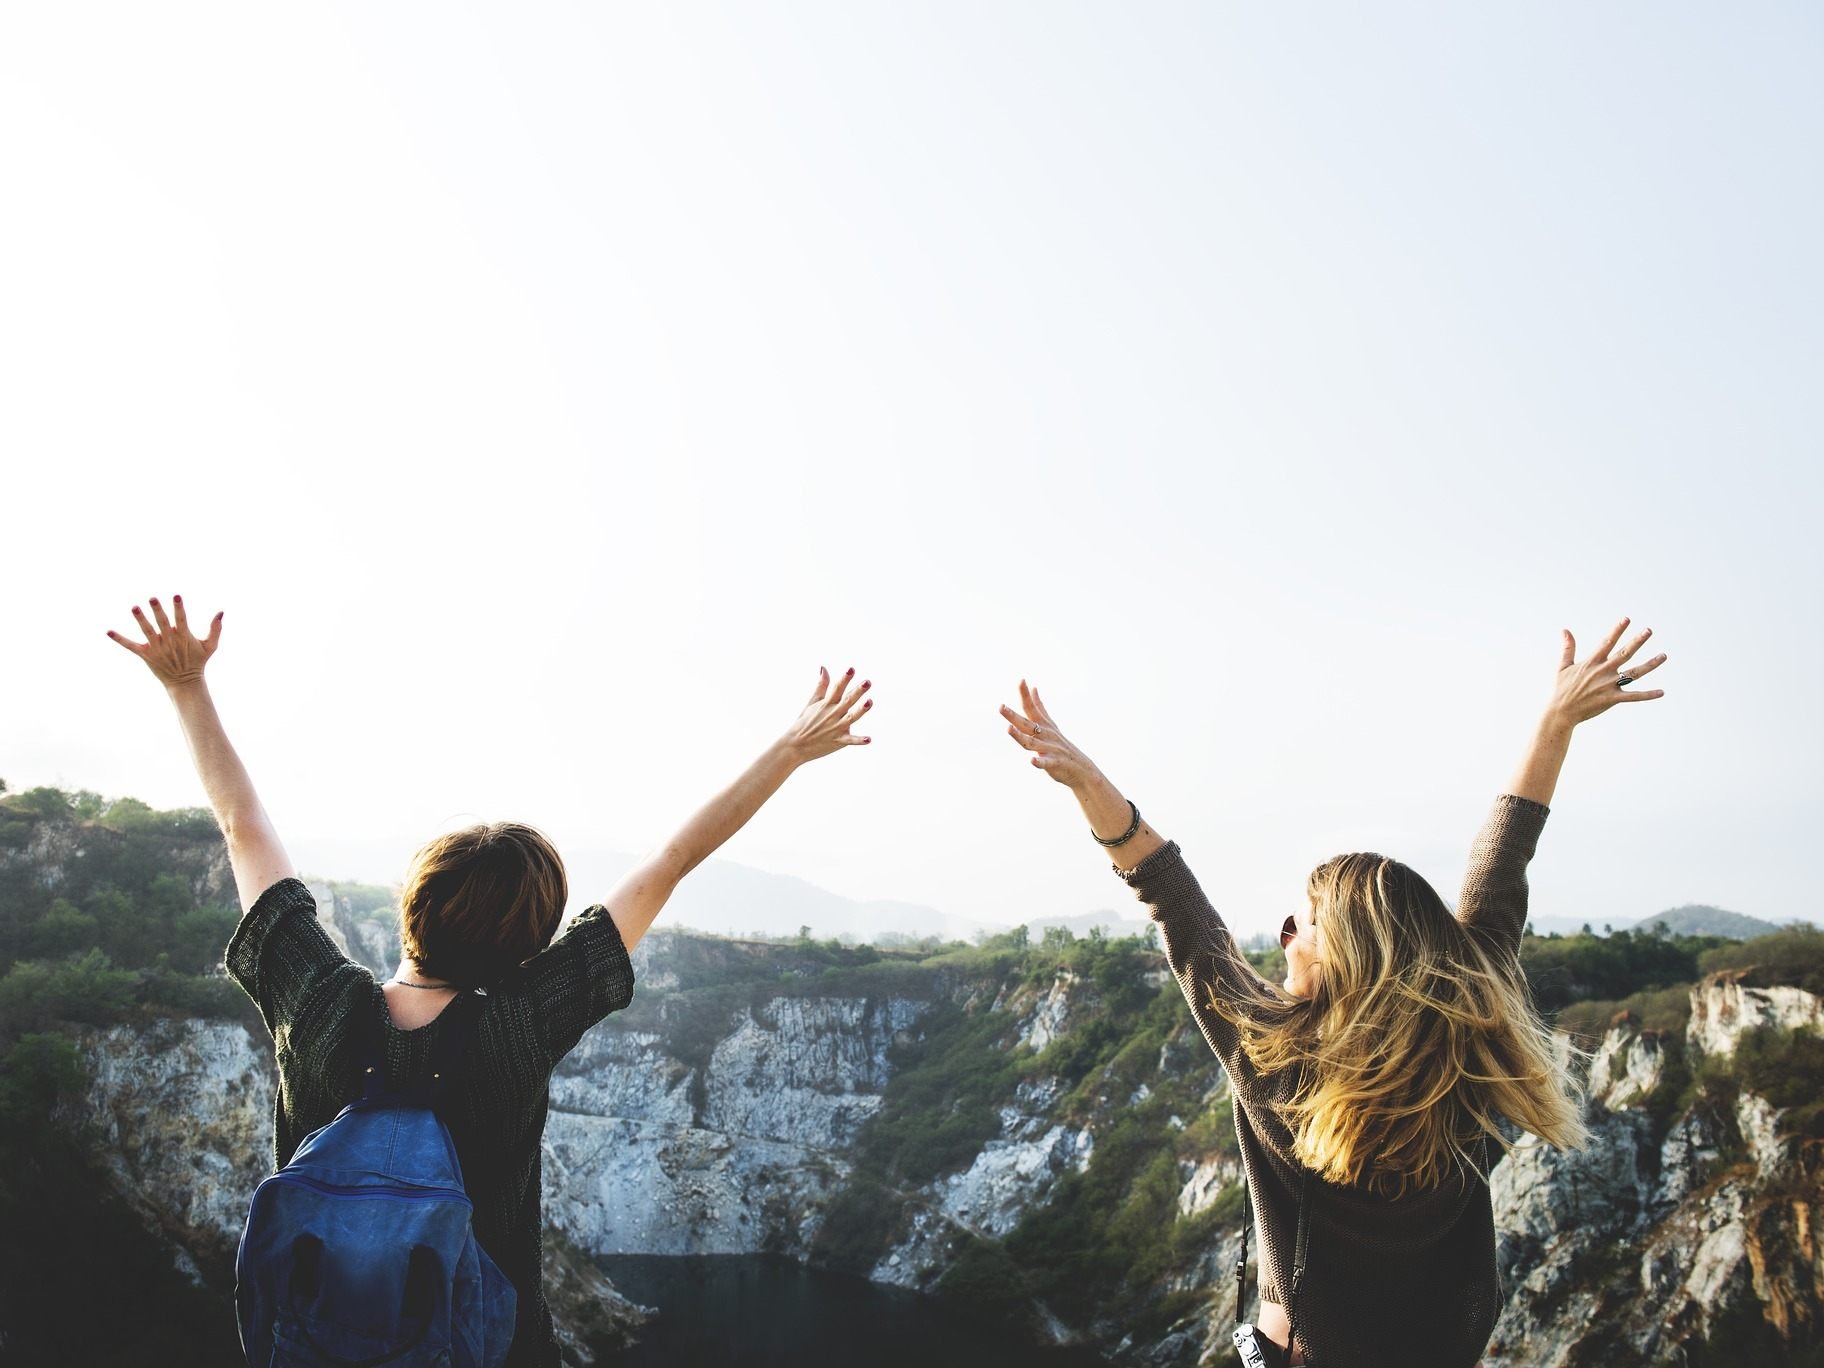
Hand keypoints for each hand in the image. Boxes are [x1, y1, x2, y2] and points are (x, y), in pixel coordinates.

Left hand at [107, 595, 222, 689]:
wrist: (185, 682)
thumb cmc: (198, 662)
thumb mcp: (210, 646)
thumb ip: (215, 629)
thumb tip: (221, 612)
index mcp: (184, 636)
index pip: (181, 619)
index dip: (178, 608)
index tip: (176, 596)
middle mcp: (169, 641)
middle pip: (162, 623)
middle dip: (157, 610)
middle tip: (152, 599)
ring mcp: (156, 648)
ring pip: (146, 631)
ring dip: (140, 619)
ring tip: (134, 608)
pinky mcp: (146, 655)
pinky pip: (130, 646)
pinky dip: (119, 639)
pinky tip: (108, 631)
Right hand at [780, 667, 873, 762]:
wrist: (795, 745)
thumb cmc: (804, 722)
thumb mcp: (812, 702)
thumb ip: (821, 686)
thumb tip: (824, 668)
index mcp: (827, 704)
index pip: (837, 688)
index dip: (845, 678)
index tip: (852, 669)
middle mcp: (833, 714)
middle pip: (848, 700)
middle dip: (858, 691)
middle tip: (867, 682)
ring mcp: (836, 728)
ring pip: (851, 717)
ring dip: (861, 710)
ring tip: (869, 702)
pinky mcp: (838, 741)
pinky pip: (850, 740)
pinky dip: (859, 740)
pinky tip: (869, 739)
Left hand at [1001, 680, 1098, 788]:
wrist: (1082, 768)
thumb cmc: (1061, 745)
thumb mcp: (1050, 724)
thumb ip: (1039, 707)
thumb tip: (1033, 688)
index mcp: (1043, 725)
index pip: (1032, 708)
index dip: (1026, 695)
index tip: (1021, 680)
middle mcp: (1045, 734)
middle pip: (1026, 724)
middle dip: (1013, 716)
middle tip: (1001, 707)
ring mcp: (1050, 748)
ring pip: (1032, 742)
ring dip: (1020, 736)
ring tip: (1008, 729)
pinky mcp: (1054, 763)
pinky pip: (1046, 762)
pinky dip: (1039, 761)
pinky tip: (1032, 760)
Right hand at [1546, 618, 1666, 726]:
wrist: (1562, 712)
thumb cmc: (1562, 689)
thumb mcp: (1563, 666)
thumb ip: (1568, 648)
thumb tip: (1565, 630)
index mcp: (1592, 662)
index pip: (1607, 642)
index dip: (1617, 630)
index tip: (1627, 619)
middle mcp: (1603, 671)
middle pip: (1625, 653)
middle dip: (1637, 641)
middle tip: (1649, 630)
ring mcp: (1609, 685)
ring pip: (1634, 673)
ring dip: (1650, 664)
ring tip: (1664, 656)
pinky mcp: (1613, 699)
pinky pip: (1634, 696)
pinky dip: (1648, 695)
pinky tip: (1661, 692)